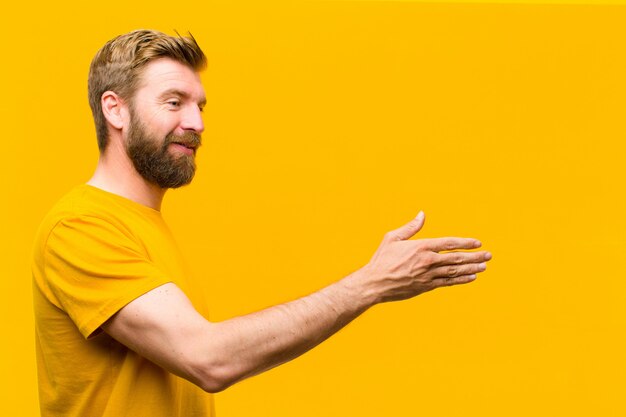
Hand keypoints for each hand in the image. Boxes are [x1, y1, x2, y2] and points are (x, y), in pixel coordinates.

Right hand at [358, 212, 490, 303]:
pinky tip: (471, 277)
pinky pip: (448, 282)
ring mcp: (428, 276)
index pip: (449, 243)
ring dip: (471, 268)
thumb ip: (410, 227)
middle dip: (474, 256)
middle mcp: (427, 261)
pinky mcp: (426, 287)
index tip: (477, 242)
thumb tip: (422, 214)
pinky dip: (461, 280)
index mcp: (421, 247)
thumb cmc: (382, 259)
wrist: (374, 283)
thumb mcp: (393, 238)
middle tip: (488, 255)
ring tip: (484, 266)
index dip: (465, 243)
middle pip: (456, 258)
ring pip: (455, 271)